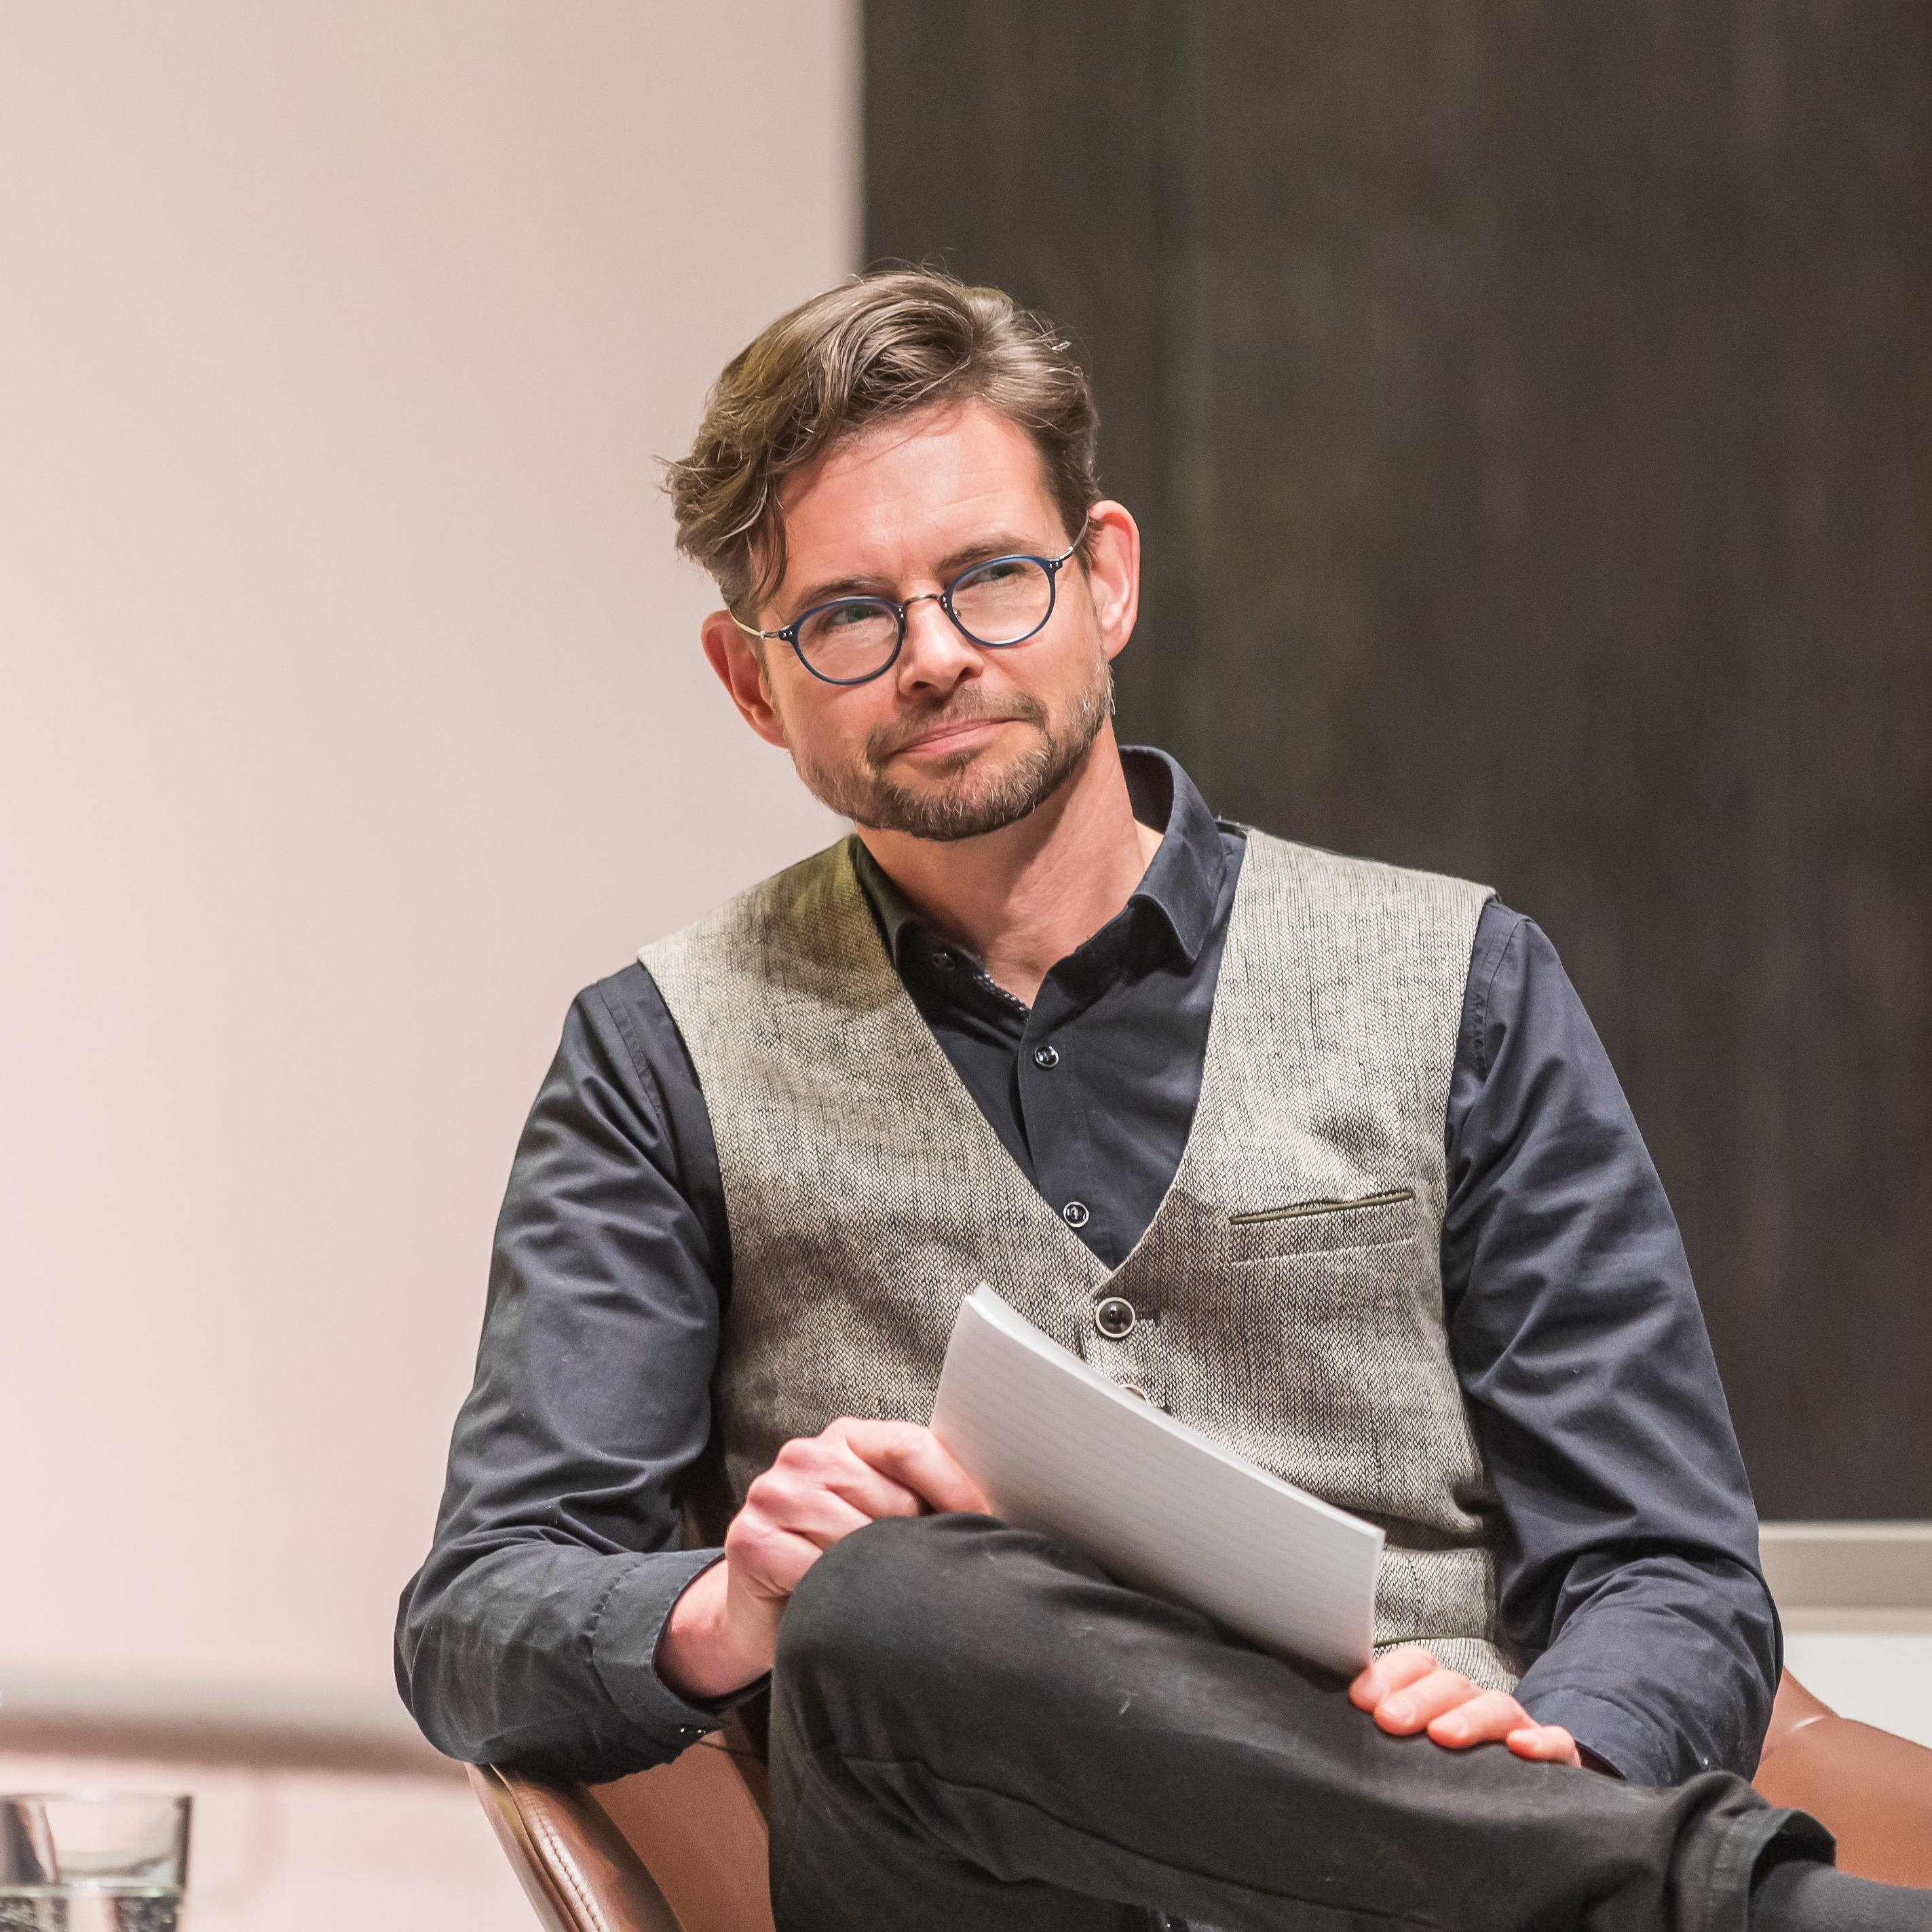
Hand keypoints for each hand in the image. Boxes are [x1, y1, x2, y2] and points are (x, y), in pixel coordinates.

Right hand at [657, 1417, 989, 1700]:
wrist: (758, 1613)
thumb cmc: (832, 1561)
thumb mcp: (877, 1515)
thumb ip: (918, 1498)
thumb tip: (995, 1513)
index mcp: (846, 1437)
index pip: (911, 1447)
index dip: (956, 1489)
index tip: (987, 1524)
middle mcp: (806, 1455)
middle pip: (894, 1499)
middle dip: (917, 1544)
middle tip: (920, 1577)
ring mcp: (775, 1494)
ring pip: (862, 1539)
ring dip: (878, 1575)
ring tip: (876, 1594)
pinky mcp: (753, 1540)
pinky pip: (822, 1572)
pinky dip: (840, 1595)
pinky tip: (838, 1602)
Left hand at [1349, 1645, 1580, 1766]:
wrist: (1525, 1804)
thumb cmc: (1454, 1773)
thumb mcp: (1416, 1749)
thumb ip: (1386, 1731)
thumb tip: (1337, 1727)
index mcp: (1441, 1696)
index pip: (1416, 1665)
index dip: (1388, 1675)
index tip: (1360, 1700)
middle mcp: (1477, 1704)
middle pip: (1450, 1684)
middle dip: (1418, 1698)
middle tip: (1390, 1720)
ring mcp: (1517, 1728)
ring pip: (1497, 1705)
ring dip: (1469, 1717)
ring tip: (1443, 1736)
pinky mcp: (1555, 1759)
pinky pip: (1556, 1742)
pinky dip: (1541, 1742)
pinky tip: (1520, 1749)